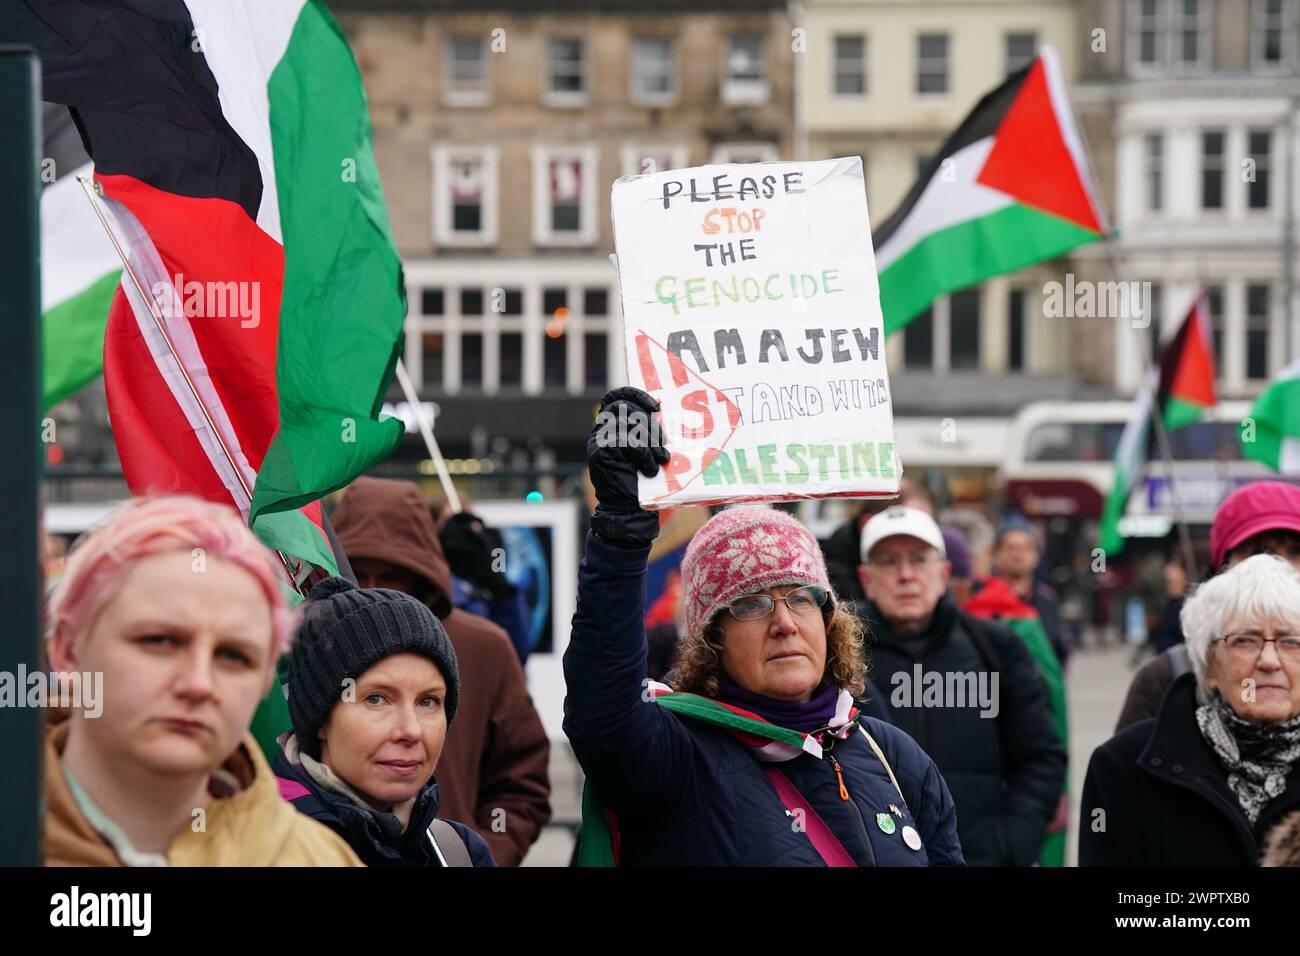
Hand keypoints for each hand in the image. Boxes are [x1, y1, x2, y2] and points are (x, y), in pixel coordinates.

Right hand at [586, 387, 669, 547]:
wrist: (627, 515)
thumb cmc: (641, 485)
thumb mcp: (645, 453)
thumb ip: (646, 433)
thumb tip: (660, 410)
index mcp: (610, 429)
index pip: (615, 398)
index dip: (635, 395)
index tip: (655, 406)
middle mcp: (600, 433)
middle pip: (625, 408)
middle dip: (649, 424)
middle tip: (662, 445)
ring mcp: (598, 442)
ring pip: (629, 424)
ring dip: (651, 442)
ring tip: (660, 460)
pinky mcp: (601, 453)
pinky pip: (629, 442)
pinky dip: (645, 455)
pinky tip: (649, 470)